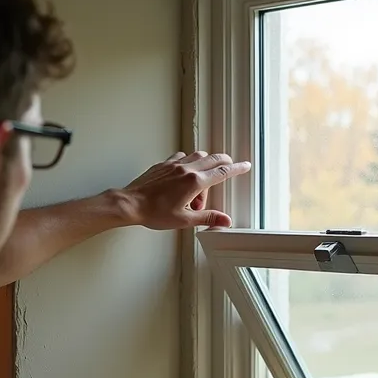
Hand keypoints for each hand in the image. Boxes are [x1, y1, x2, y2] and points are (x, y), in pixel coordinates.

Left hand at [119, 151, 251, 229]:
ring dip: (205, 165)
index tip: (245, 165)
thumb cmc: (153, 212)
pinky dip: (188, 163)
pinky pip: (181, 157)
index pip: (222, 173)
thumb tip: (224, 220)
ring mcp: (174, 165)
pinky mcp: (163, 164)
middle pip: (213, 159)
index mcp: (194, 182)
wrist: (131, 204)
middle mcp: (186, 169)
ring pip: (198, 156)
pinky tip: (184, 176)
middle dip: (224, 163)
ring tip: (200, 187)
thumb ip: (207, 218)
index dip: (237, 169)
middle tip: (229, 169)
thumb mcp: (184, 220)